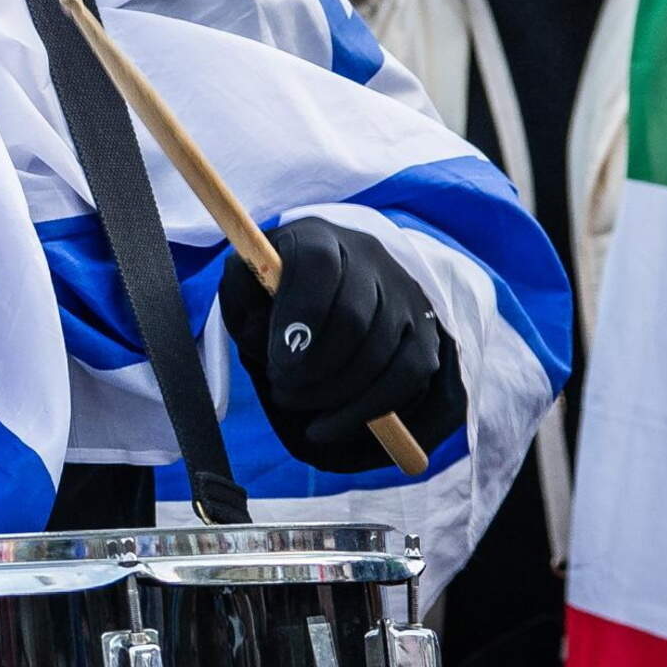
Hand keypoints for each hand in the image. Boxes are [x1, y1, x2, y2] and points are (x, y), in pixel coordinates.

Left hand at [216, 217, 466, 474]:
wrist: (331, 279)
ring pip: (381, 353)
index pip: (318, 266)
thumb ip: (242, 294)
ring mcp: (405, 297)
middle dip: (313, 367)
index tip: (277, 364)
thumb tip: (261, 331)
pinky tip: (330, 426)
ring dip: (335, 393)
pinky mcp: (425, 332)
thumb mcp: (246, 281)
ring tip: (295, 402)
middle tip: (281, 390)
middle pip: (353, 317)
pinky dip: (367, 410)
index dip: (299, 317)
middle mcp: (372, 261)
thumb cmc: (277, 287)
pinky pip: (407, 377)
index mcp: (320, 239)